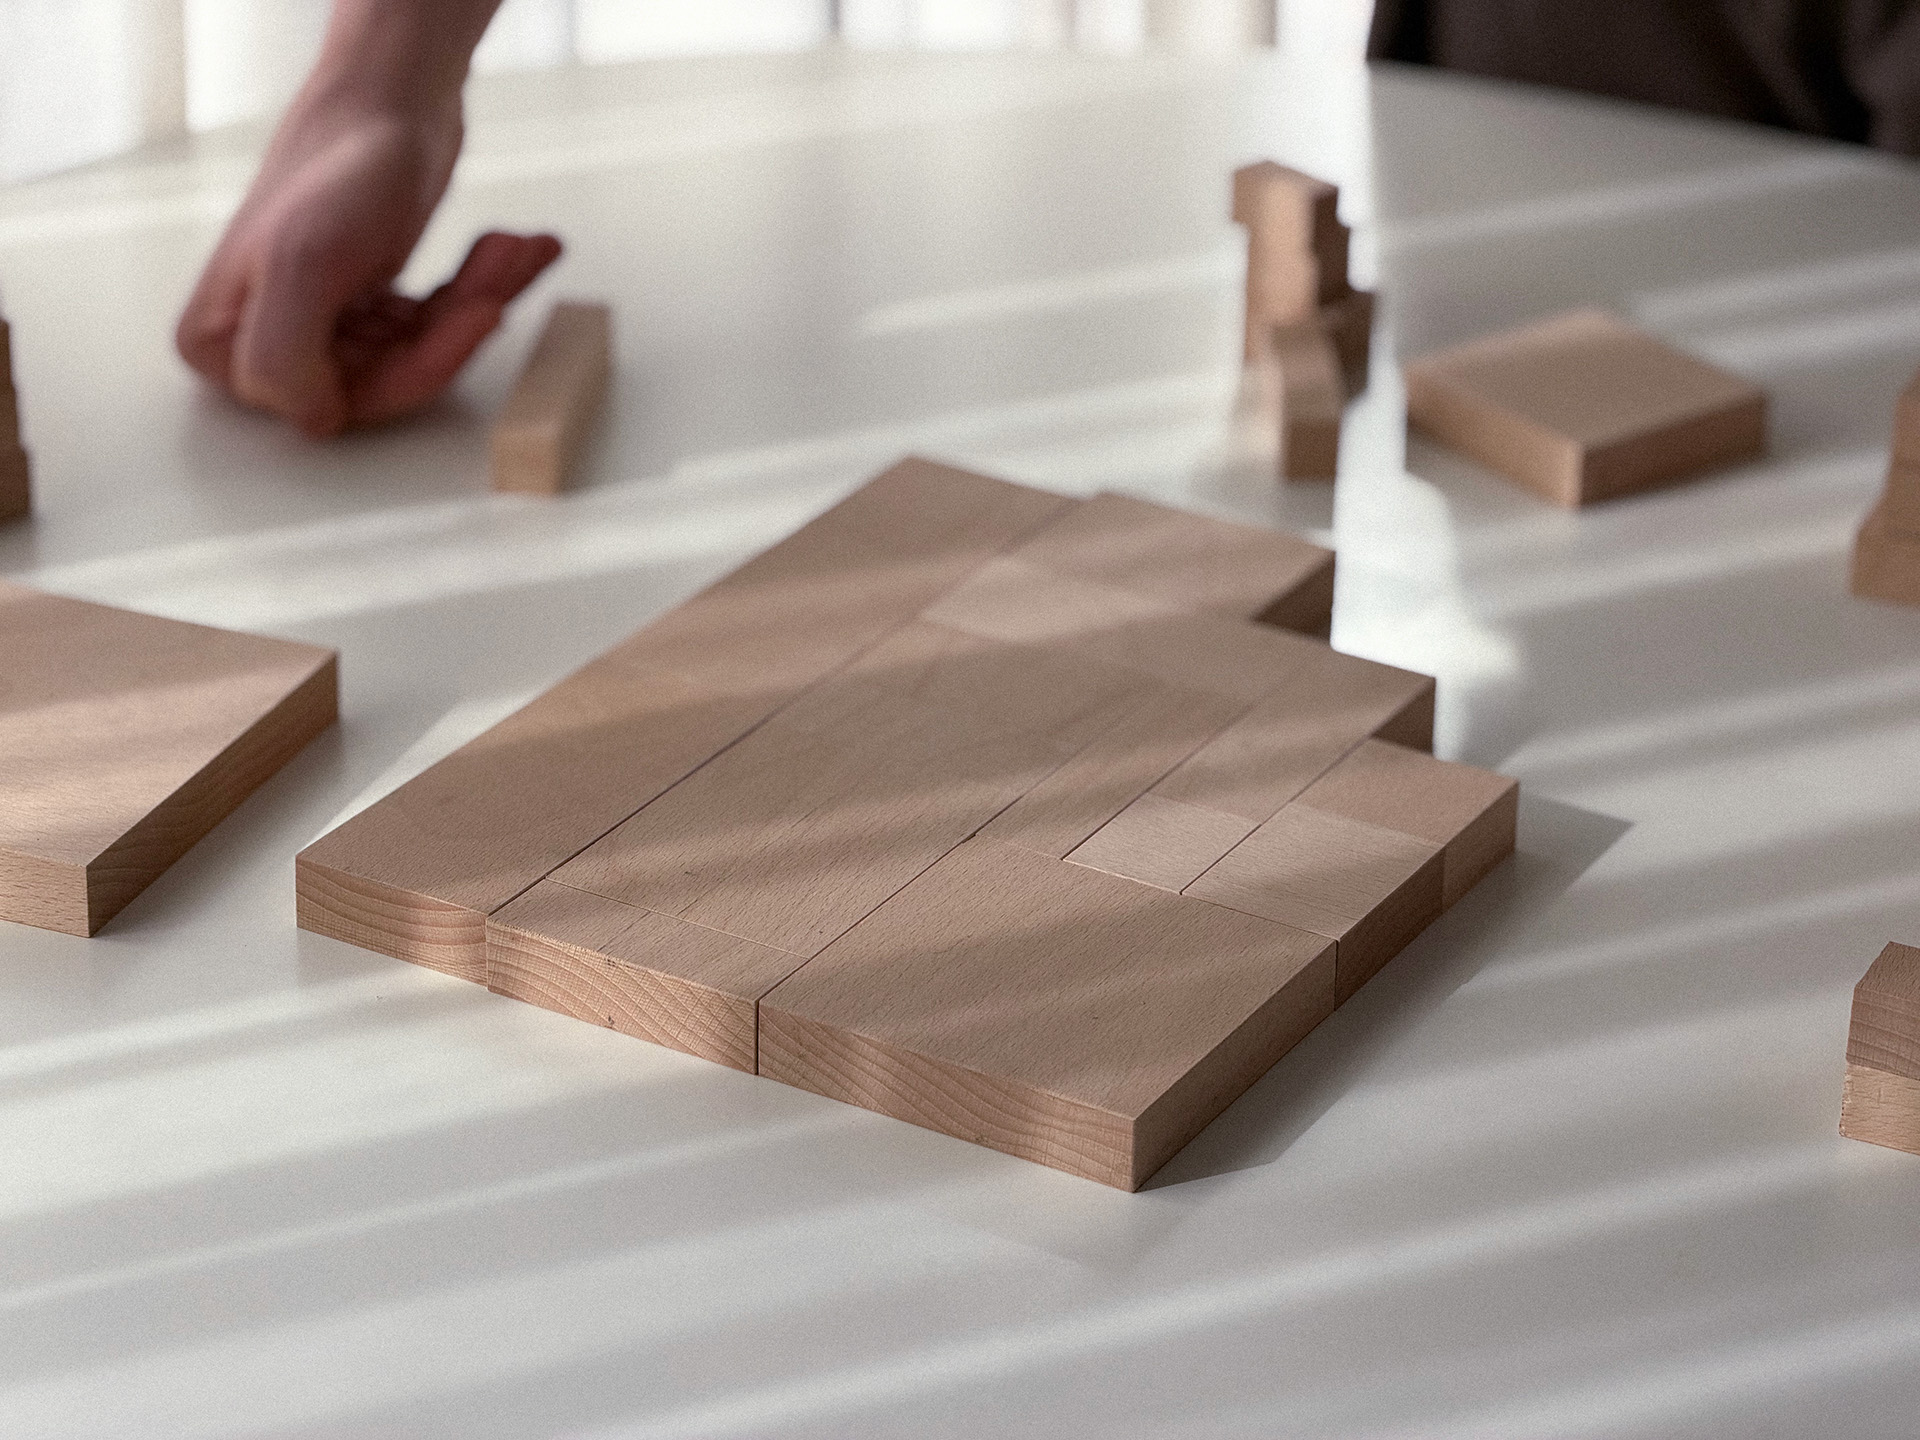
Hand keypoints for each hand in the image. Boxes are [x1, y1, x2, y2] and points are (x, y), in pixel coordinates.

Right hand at [176, 78, 559, 436]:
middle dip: (464, 321)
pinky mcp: (370, 305)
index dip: (425, 362)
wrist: (385, 92)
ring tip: (519, 246)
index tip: (482, 313)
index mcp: (223, 346)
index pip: (344, 400)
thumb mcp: (300, 263)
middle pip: (394, 373)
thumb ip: (283, 356)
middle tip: (507, 266)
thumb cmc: (342, 163)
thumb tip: (310, 420)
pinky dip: (482, 285)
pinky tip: (520, 250)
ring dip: (482, 294)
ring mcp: (323, 324)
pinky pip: (436, 320)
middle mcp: (267, 341)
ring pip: (425, 346)